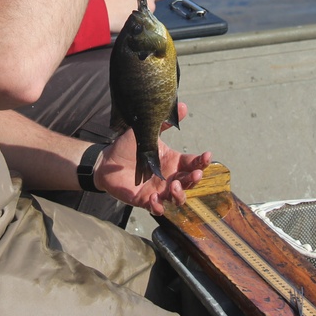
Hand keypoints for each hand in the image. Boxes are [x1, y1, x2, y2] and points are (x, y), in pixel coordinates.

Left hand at [94, 103, 211, 214]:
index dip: (202, 161)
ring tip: (173, 186)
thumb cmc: (128, 146)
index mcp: (173, 161)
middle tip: (195, 174)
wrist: (107, 161)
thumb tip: (182, 105)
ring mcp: (159, 190)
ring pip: (178, 198)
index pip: (192, 163)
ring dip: (179, 194)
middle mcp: (170, 177)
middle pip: (189, 182)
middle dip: (195, 179)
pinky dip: (158, 207)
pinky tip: (154, 199)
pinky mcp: (145, 201)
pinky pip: (157, 209)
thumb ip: (164, 123)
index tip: (207, 155)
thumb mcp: (147, 132)